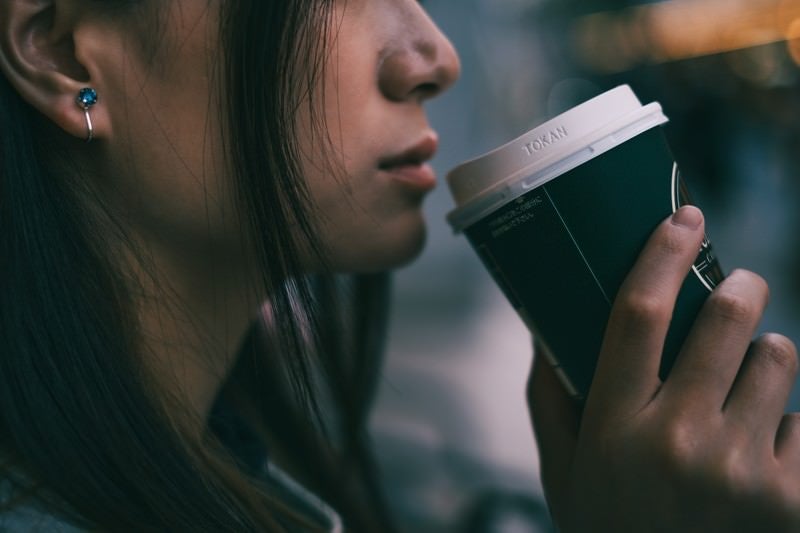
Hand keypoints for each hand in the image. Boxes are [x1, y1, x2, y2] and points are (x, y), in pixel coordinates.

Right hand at [528, 206, 799, 531]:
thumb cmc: (609, 526)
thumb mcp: (563, 470)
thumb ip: (550, 397)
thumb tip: (544, 325)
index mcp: (615, 428)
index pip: (637, 315)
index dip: (662, 256)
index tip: (682, 219)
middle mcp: (680, 442)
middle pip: (726, 321)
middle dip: (740, 287)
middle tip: (737, 284)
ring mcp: (742, 472)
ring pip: (779, 360)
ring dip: (766, 354)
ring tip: (745, 378)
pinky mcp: (792, 498)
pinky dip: (787, 421)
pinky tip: (762, 447)